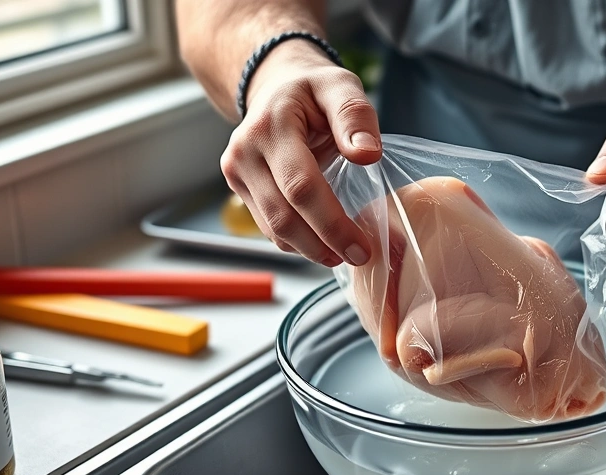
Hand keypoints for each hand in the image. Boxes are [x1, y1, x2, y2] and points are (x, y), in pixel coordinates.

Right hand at [220, 40, 379, 265]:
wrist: (276, 87)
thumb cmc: (312, 89)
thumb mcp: (340, 86)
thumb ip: (355, 116)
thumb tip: (367, 154)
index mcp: (270, 127)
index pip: (300, 187)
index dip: (332, 223)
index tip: (362, 246)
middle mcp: (244, 153)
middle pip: (284, 216)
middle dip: (324, 244)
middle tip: (360, 257)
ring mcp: (237, 173)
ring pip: (274, 229)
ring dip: (311, 249)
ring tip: (345, 254)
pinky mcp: (240, 189)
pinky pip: (270, 226)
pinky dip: (299, 242)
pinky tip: (325, 243)